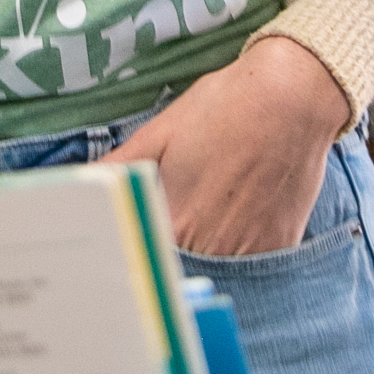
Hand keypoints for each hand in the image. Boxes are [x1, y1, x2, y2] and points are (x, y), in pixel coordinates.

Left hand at [99, 36, 351, 255]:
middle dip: (167, 259)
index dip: (135, 249)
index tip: (133, 240)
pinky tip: (238, 224)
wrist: (292, 97)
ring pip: (214, 275)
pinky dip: (240, 258)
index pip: (141, 256)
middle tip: (172, 231)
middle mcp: (207, 246)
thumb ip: (118, 167)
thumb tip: (81, 188)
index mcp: (170, 220)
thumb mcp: (159, 131)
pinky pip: (252, 273)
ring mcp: (248, 254)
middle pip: (177, 272)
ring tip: (208, 223)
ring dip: (204, 262)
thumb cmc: (222, 107)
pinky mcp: (279, 250)